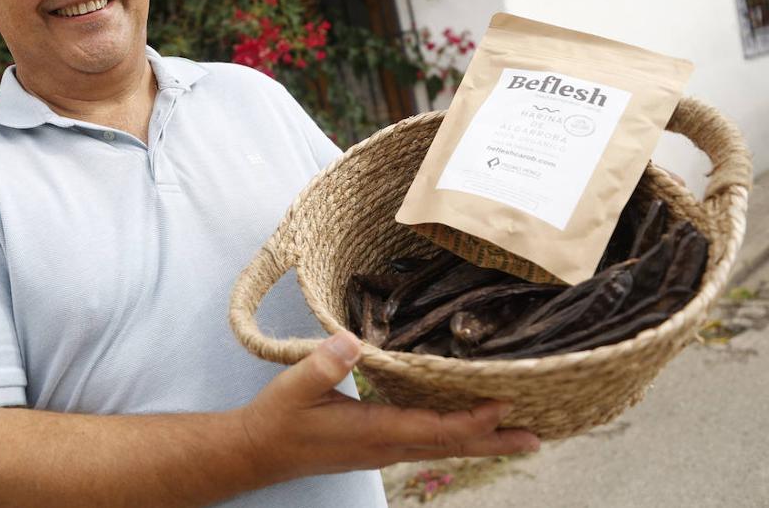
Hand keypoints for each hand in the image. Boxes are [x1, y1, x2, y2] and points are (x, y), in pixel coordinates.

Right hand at [236, 330, 539, 479]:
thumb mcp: (295, 386)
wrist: (257, 452)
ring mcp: (382, 450)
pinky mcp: (376, 447)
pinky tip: (462, 429)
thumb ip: (324, 364)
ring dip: (479, 441)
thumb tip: (353, 340)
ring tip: (514, 436)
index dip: (471, 419)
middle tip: (535, 437)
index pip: (434, 428)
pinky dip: (453, 436)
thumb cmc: (277, 420)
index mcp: (373, 432)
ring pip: (441, 447)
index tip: (504, 405)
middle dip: (493, 440)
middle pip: (450, 445)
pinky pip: (425, 443)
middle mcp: (385, 446)